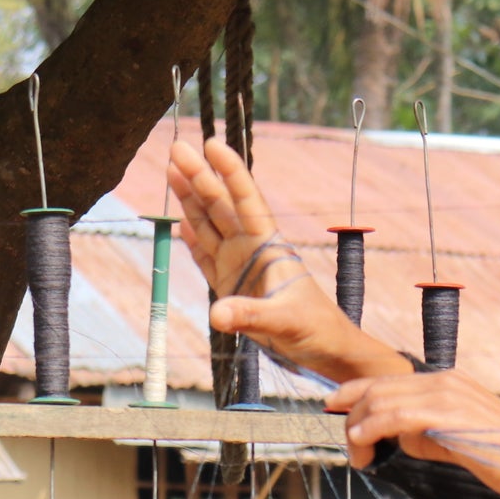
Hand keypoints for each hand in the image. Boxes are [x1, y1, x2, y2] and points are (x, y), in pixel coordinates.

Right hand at [168, 137, 409, 383]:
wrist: (328, 353)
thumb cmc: (318, 331)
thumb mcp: (286, 322)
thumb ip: (252, 315)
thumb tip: (217, 314)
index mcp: (270, 248)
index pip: (248, 202)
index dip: (232, 174)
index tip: (214, 145)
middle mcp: (252, 252)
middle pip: (222, 208)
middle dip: (201, 178)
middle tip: (178, 148)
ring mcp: (240, 269)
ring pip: (211, 228)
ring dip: (192, 201)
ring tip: (171, 171)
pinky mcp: (232, 290)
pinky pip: (208, 260)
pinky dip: (194, 242)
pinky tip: (181, 224)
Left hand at [330, 369, 499, 498]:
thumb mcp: (458, 440)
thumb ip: (427, 434)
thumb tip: (398, 440)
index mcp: (448, 383)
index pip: (390, 380)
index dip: (357, 391)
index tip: (336, 408)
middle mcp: (444, 381)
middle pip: (378, 387)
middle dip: (350, 412)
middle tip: (346, 443)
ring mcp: (445, 394)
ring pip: (380, 400)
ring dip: (358, 428)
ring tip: (357, 454)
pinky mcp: (444, 413)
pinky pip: (393, 416)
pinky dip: (369, 429)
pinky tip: (363, 445)